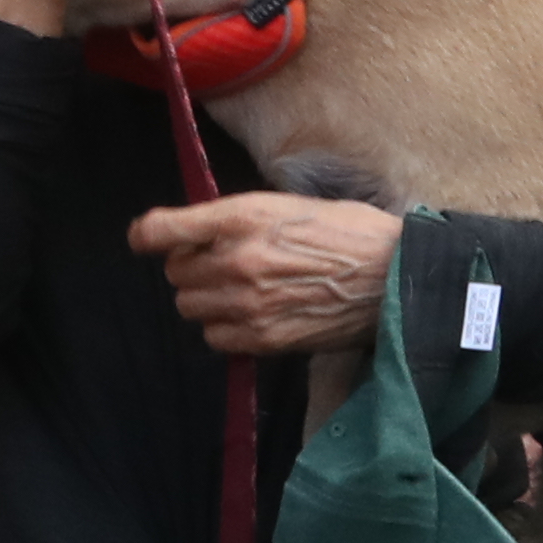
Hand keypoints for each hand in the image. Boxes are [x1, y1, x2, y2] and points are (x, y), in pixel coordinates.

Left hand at [129, 193, 406, 355]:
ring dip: (207, 299)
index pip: (162, 230)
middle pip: (175, 272)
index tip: (147, 239)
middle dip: (194, 266)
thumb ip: (234, 219)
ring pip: (191, 306)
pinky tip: (256, 314)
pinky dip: (226, 328)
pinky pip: (215, 337)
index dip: (148, 235)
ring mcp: (247, 303)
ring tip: (244, 289)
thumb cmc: (348, 233)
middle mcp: (236, 260)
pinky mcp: (263, 338)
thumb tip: (191, 232)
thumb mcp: (286, 204)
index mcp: (242, 217)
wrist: (395, 277)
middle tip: (227, 262)